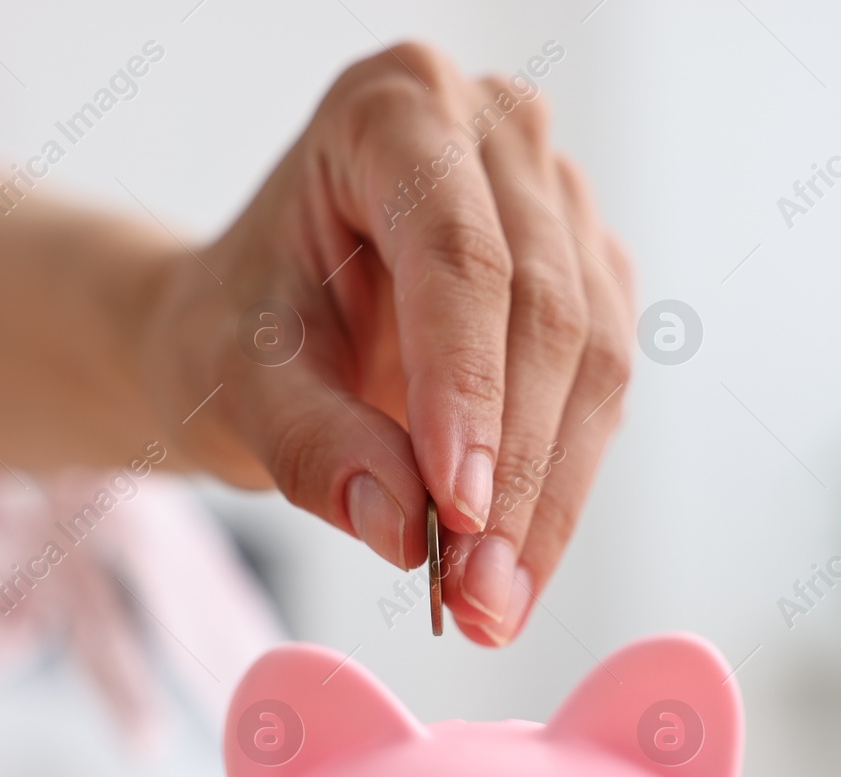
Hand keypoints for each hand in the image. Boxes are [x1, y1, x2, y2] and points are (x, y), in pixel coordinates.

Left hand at [158, 42, 634, 645]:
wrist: (256, 330)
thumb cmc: (238, 327)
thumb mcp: (239, 379)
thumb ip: (311, 444)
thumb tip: (404, 530)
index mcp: (392, 110)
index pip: (457, 255)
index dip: (466, 388)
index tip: (456, 511)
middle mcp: (494, 136)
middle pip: (542, 310)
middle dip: (516, 468)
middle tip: (478, 593)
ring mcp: (557, 206)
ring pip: (593, 358)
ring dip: (551, 496)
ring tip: (495, 602)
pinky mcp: (590, 280)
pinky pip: (601, 394)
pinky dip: (562, 490)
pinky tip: (516, 566)